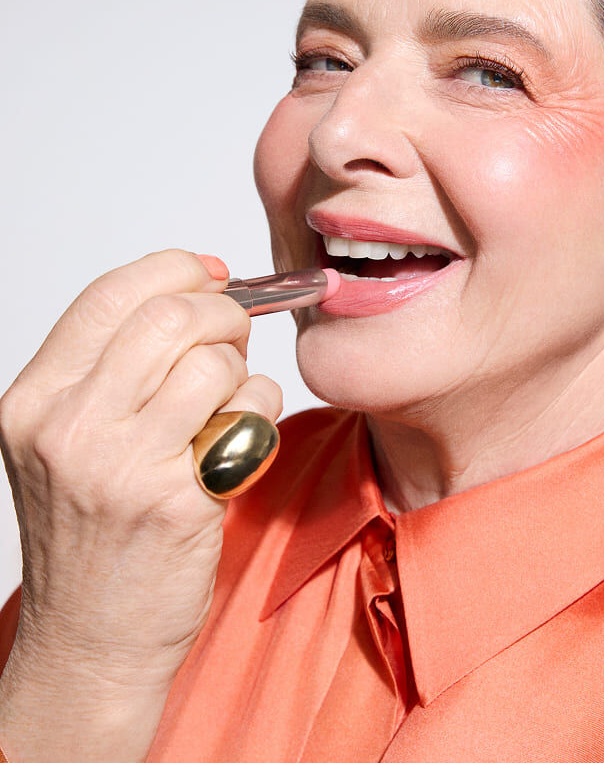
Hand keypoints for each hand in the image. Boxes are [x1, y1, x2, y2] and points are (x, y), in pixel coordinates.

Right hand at [0, 250, 281, 761]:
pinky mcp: (179, 500)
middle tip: (235, 338)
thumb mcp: (70, 440)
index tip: (211, 273)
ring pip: (217, 362)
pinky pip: (249, 414)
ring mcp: (122, 465)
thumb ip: (118, 365)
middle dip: (223, 313)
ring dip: (243, 373)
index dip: (174, 269)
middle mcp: (68, 427)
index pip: (111, 295)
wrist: (93, 642)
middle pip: (171, 316)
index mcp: (35, 401)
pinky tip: (238, 446)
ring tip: (228, 408)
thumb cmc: (93, 535)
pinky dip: (260, 415)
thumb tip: (197, 284)